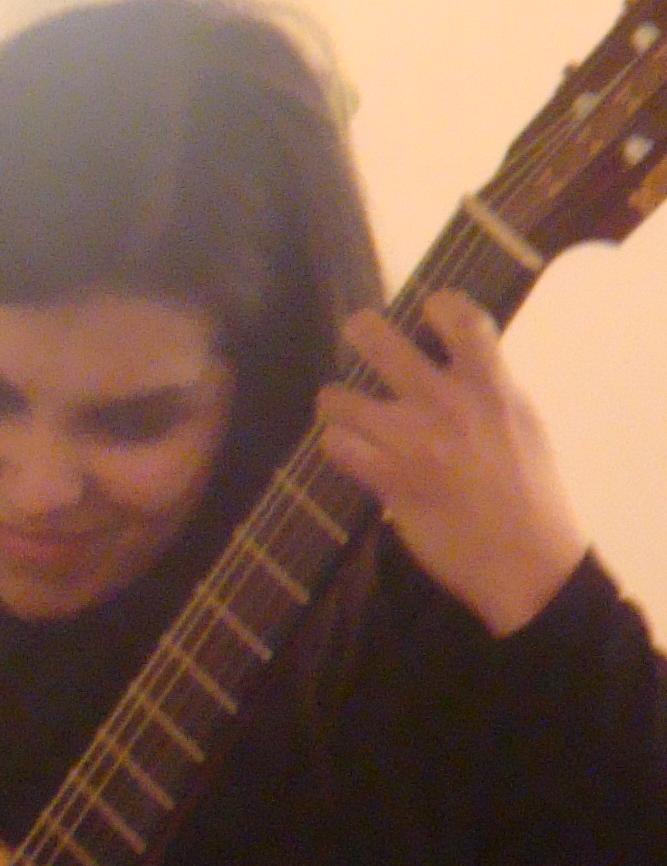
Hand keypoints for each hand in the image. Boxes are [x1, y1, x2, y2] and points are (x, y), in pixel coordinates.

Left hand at [316, 293, 586, 636]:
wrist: (526, 561)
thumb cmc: (529, 491)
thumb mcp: (523, 424)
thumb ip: (489, 388)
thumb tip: (459, 358)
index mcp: (490, 387)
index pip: (460, 318)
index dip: (436, 304)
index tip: (426, 310)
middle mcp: (447, 404)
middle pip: (377, 340)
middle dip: (360, 331)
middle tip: (359, 337)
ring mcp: (412, 442)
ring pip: (338, 397)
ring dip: (336, 404)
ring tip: (345, 412)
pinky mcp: (388, 480)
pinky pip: (336, 446)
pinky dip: (336, 447)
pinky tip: (349, 452)